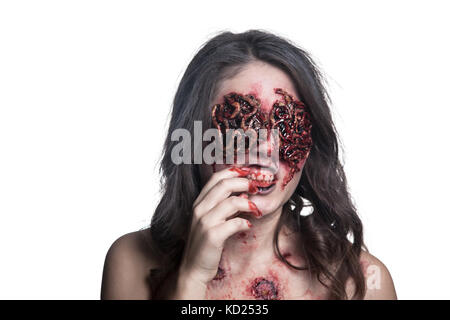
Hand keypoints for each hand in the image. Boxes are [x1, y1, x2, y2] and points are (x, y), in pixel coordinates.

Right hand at [174, 166, 260, 297]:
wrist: (193, 269)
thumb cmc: (205, 244)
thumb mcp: (211, 220)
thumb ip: (223, 206)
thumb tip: (244, 194)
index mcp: (199, 203)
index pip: (215, 178)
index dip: (233, 172)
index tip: (248, 172)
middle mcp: (200, 209)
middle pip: (224, 184)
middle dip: (244, 182)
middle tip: (256, 187)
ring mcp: (204, 222)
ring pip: (231, 202)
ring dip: (249, 204)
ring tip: (256, 210)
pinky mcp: (212, 236)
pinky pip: (234, 223)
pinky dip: (244, 223)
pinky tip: (248, 226)